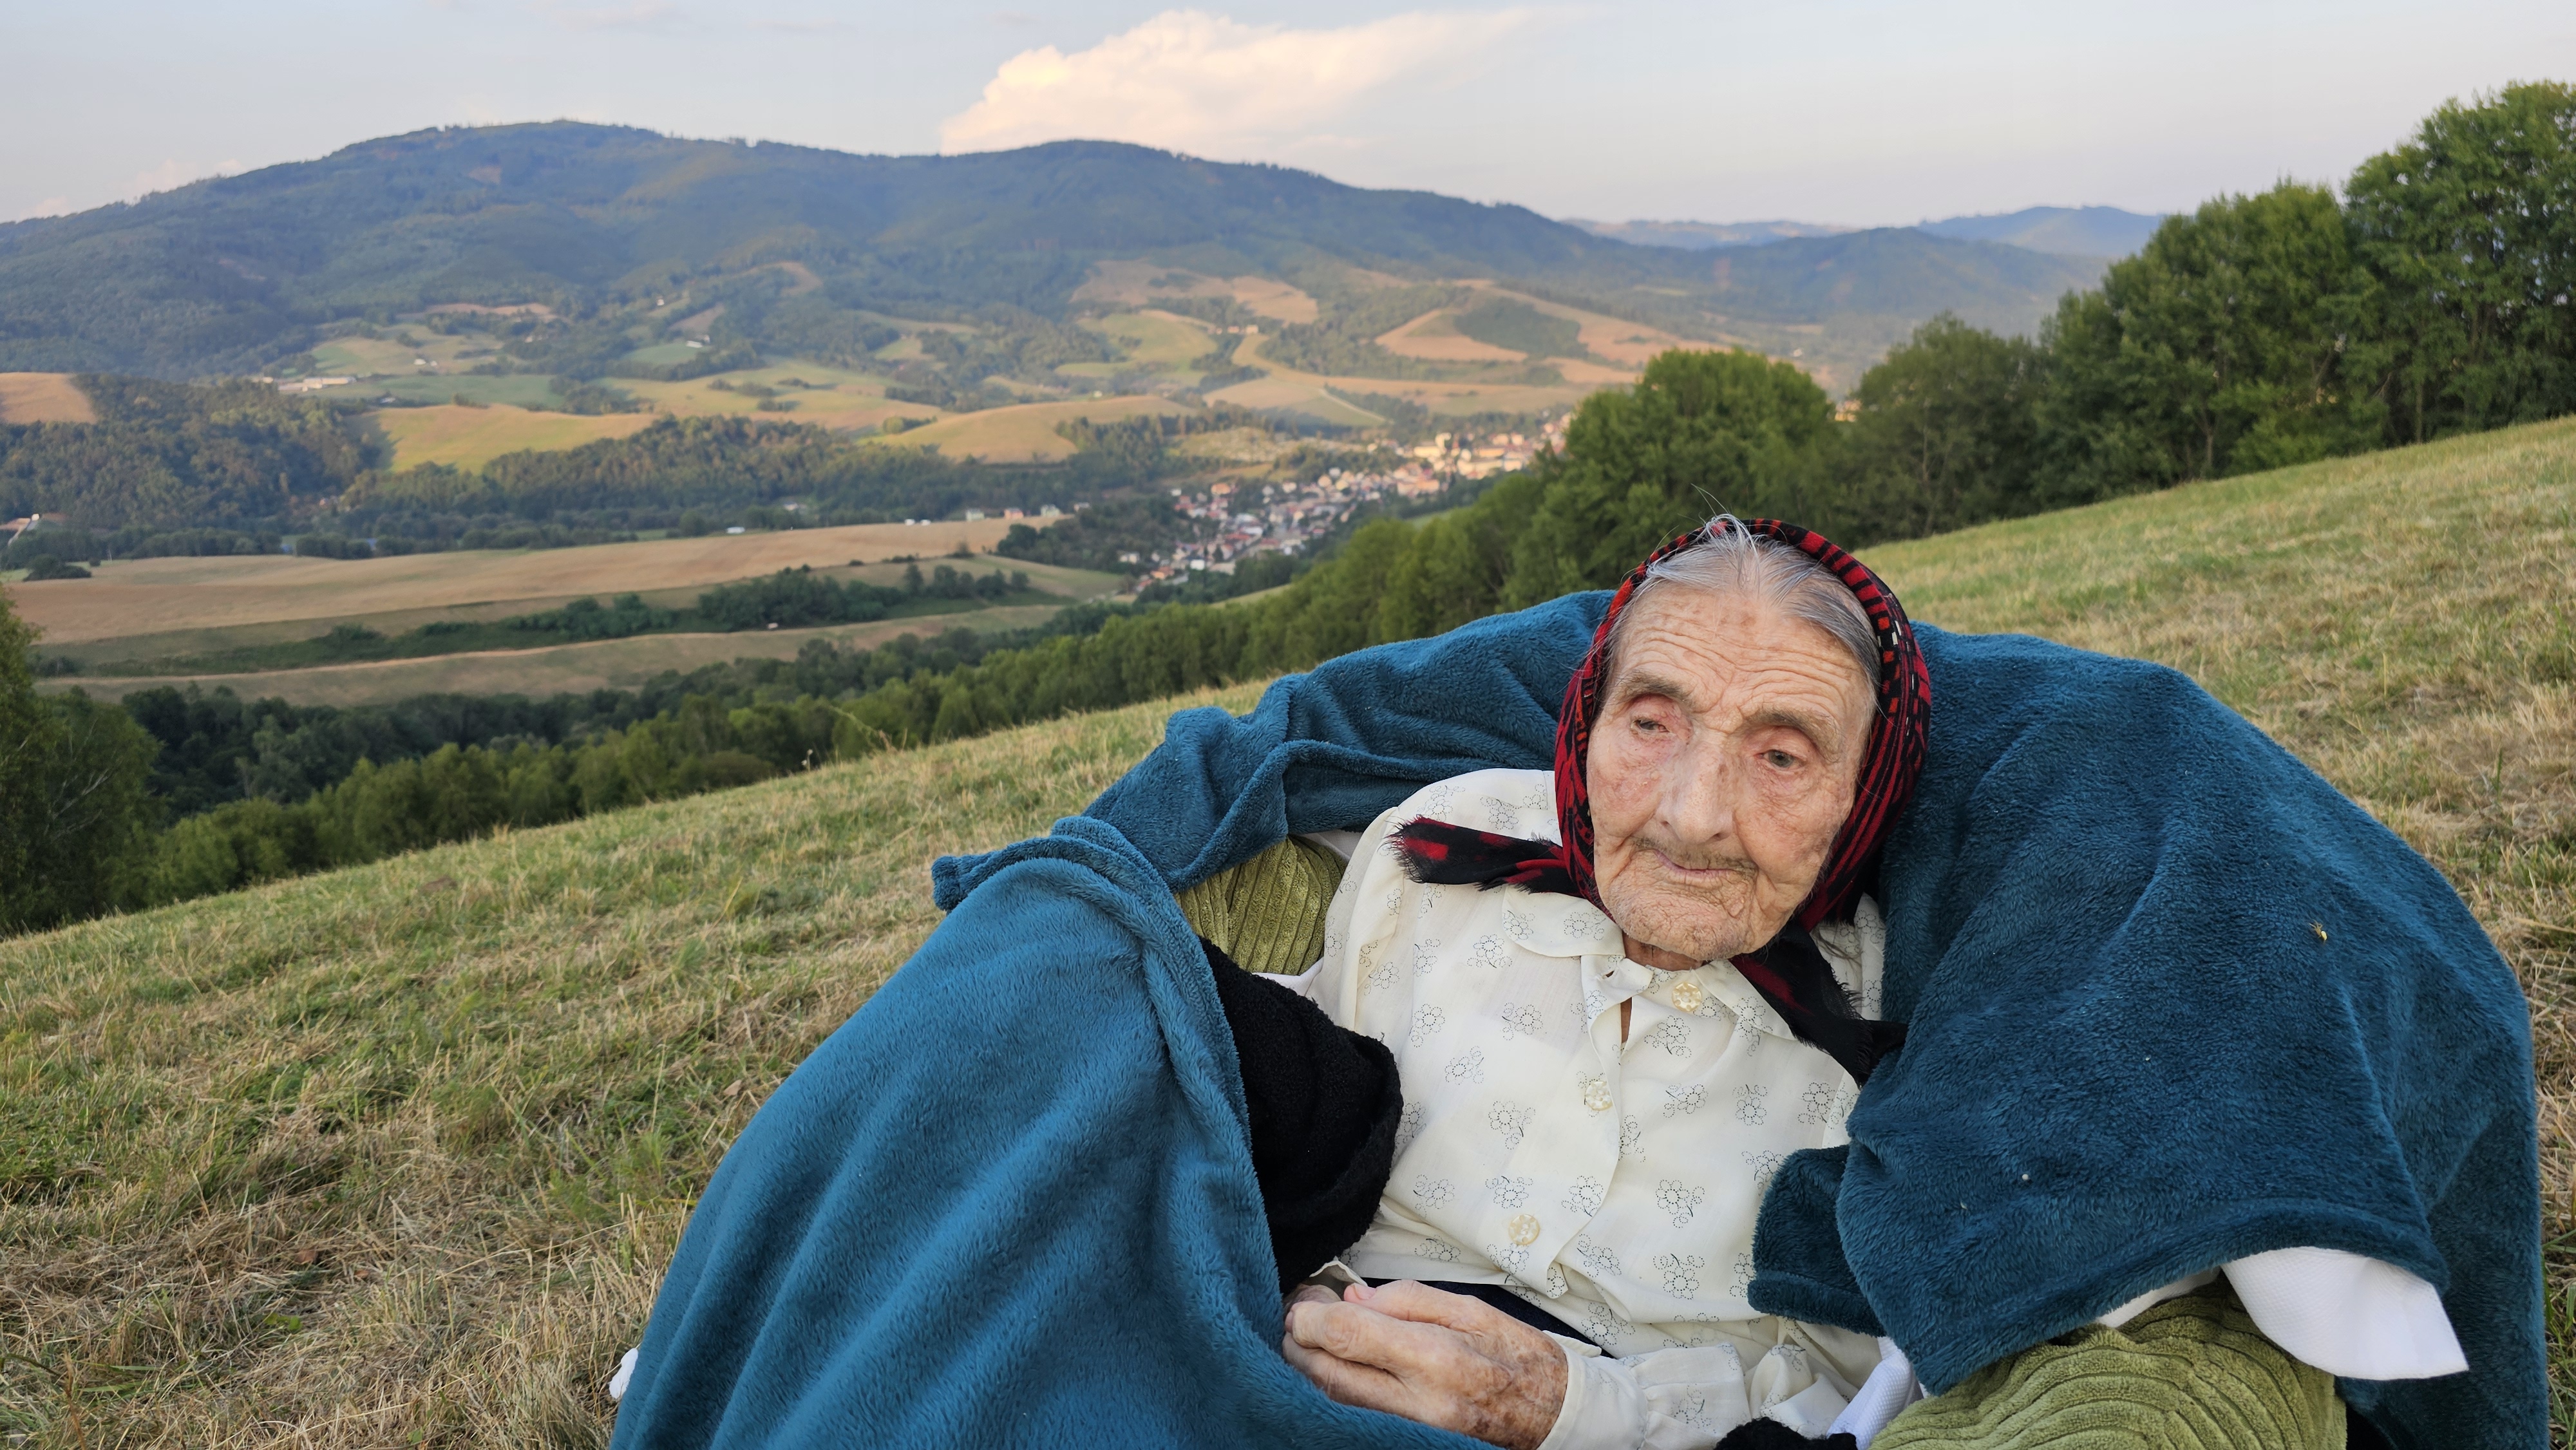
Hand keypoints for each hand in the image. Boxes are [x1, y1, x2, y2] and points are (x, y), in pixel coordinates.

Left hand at [1281, 1280, 1568, 1449]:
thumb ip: (1408, 1299)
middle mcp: (1419, 1400)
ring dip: (1310, 1369)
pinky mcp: (1407, 1440)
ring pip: (1335, 1402)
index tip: (1304, 1304)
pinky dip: (1333, 1392)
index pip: (1349, 1335)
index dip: (1313, 1317)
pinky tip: (1333, 1369)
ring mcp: (1411, 1428)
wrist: (1554, 1414)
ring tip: (1309, 1340)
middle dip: (1300, 1345)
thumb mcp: (1472, 1310)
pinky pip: (1355, 1417)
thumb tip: (1355, 1299)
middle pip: (1329, 1376)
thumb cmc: (1518, 1358)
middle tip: (1295, 1319)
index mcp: (1437, 1356)